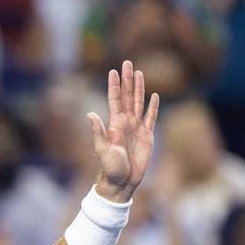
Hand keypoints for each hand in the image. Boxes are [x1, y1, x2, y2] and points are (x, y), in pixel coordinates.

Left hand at [88, 60, 159, 201]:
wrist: (122, 181)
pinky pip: (150, 117)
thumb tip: (90, 114)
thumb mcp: (102, 150)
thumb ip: (98, 132)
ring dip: (139, 88)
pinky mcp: (147, 136)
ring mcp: (136, 128)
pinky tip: (154, 95)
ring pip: (139, 103)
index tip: (113, 70)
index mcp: (115, 124)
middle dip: (127, 79)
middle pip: (128, 96)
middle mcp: (125, 123)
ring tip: (139, 73)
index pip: (115, 99)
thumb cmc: (110, 168)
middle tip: (127, 62)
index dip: (114, 85)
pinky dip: (153, 106)